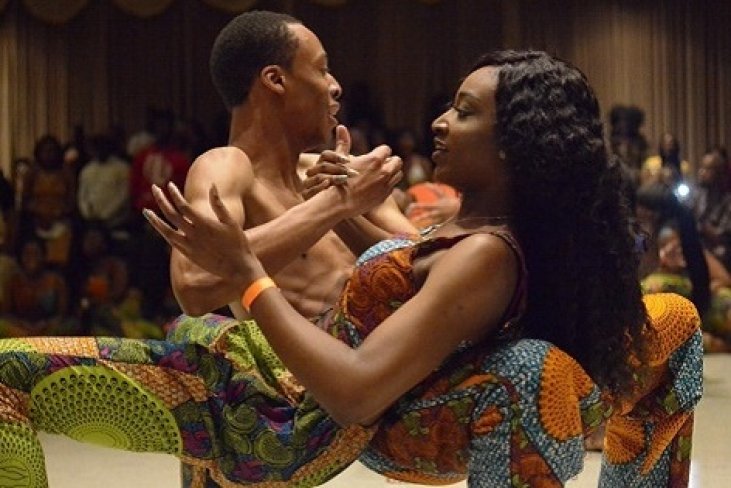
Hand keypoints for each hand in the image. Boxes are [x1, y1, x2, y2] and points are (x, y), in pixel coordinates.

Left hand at [143, 183, 262, 287]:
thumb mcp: (231, 221)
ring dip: (155, 220)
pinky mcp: (188, 255)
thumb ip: (219, 204)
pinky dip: (164, 233)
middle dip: (161, 200)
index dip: (175, 194)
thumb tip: (212, 186)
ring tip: (146, 211)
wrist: (238, 268)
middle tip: (154, 188)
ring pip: (166, 231)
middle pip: (172, 215)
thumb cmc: (238, 243)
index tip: (169, 185)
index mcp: (204, 224)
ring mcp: (189, 246)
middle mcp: (194, 235)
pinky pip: (172, 242)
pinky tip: (160, 226)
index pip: (183, 206)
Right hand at [302, 125, 357, 198]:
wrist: (329, 205)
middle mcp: (313, 172)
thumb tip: (340, 125)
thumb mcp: (341, 164)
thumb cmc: (337, 182)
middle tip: (354, 174)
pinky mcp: (306, 196)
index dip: (336, 157)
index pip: (326, 155)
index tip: (348, 161)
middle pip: (323, 166)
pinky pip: (310, 191)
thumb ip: (342, 146)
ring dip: (333, 178)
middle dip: (339, 169)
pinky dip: (320, 188)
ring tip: (345, 181)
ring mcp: (308, 184)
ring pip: (318, 177)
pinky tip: (330, 187)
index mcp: (321, 163)